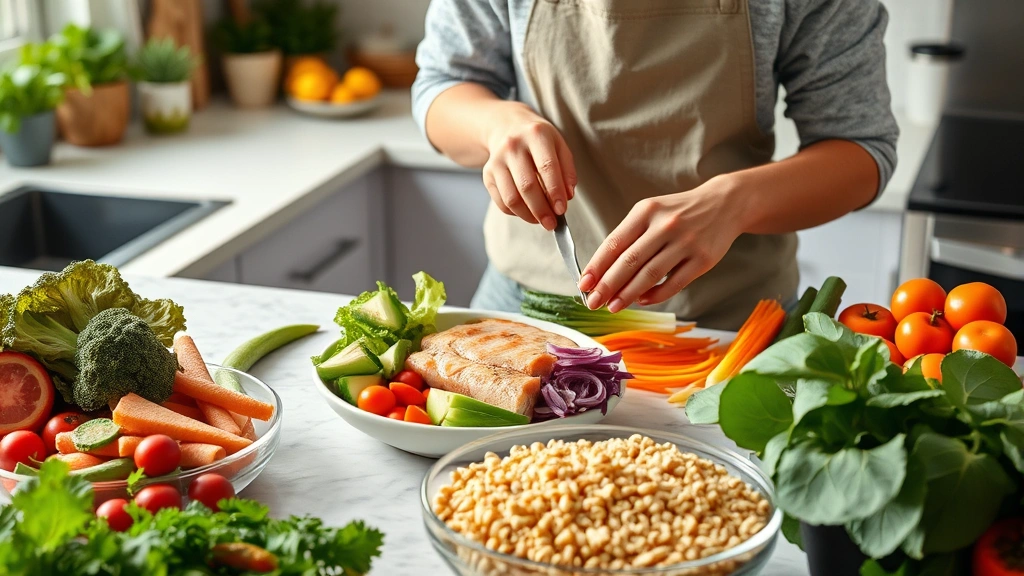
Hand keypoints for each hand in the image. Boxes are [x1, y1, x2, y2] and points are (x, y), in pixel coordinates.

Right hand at [482, 104, 576, 230]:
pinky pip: (501, 201)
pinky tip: (526, 212)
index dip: (555, 191)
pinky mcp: (487, 173)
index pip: (546, 167)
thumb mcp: (558, 145)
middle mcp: (513, 145)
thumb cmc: (538, 140)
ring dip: (528, 215)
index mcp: (536, 134)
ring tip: (540, 221)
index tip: (561, 209)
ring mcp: (497, 160)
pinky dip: (515, 213)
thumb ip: (567, 170)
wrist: (507, 126)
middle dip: (541, 210)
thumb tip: (566, 196)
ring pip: (511, 197)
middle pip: (527, 185)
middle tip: (551, 223)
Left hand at [579, 176, 744, 311]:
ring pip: (650, 275)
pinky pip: (673, 283)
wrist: (725, 204)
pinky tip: (642, 300)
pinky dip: (655, 295)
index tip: (584, 284)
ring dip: (628, 294)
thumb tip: (602, 271)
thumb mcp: (651, 212)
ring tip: (613, 306)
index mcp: (646, 211)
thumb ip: (629, 237)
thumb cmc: (679, 212)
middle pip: (630, 261)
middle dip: (607, 285)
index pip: (615, 242)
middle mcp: (665, 226)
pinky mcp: (703, 260)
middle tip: (593, 302)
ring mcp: (686, 243)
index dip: (597, 266)